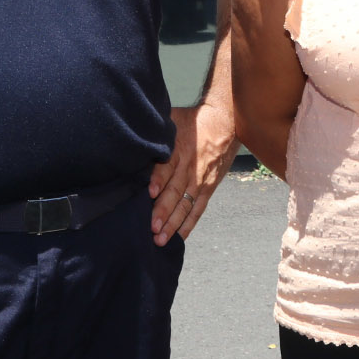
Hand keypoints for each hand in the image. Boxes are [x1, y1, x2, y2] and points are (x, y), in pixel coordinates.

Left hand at [149, 101, 238, 244]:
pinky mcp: (208, 188)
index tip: (149, 193)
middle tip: (152, 228)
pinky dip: (189, 224)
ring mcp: (200, 180)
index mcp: (179, 150)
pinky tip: (179, 237)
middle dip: (163, 211)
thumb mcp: (173, 119)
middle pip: (175, 191)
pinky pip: (198, 209)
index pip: (167, 167)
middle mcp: (190, 168)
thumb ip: (156, 133)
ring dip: (173, 223)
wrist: (225, 121)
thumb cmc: (193, 120)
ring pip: (186, 205)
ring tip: (161, 239)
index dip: (158, 180)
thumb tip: (133, 139)